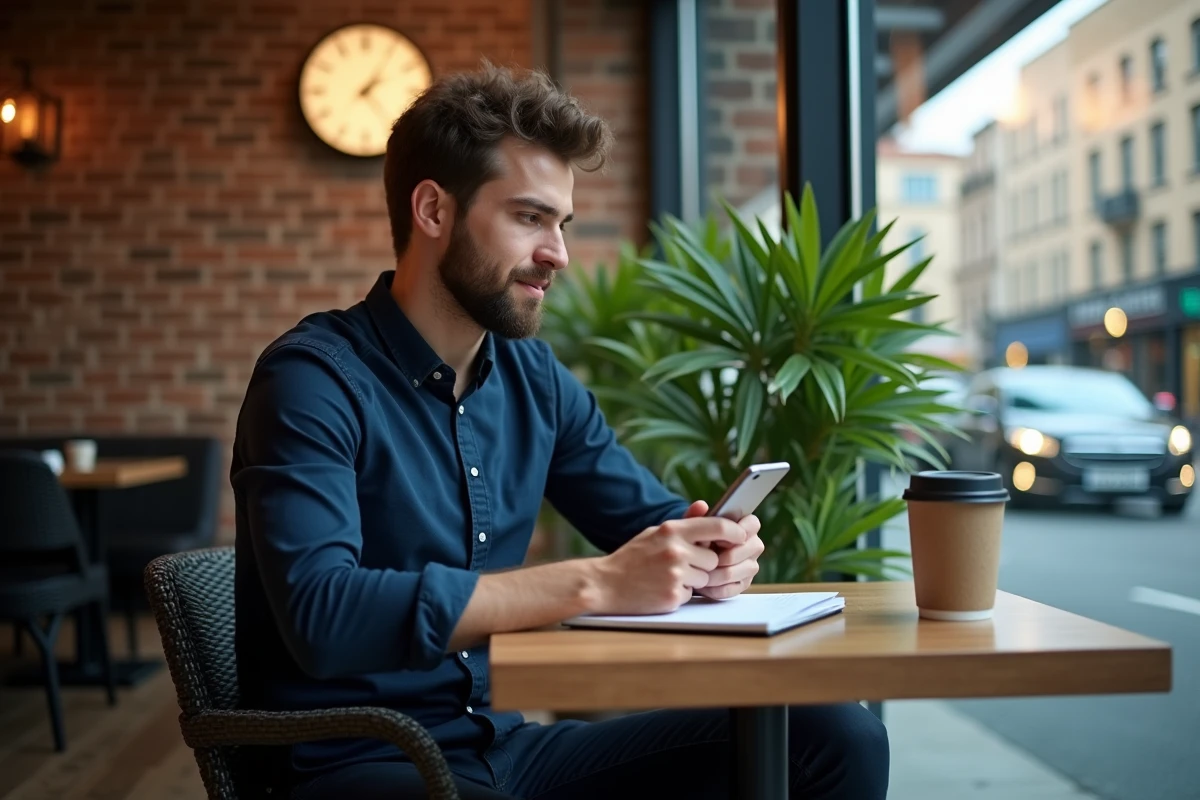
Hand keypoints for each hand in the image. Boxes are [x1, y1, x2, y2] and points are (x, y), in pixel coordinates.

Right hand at [590, 507, 747, 614]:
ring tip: (667, 576)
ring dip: (694, 580)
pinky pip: (691, 594)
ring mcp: (674, 575)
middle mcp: (676, 551)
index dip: (734, 532)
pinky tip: (661, 588)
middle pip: (714, 558)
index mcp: (672, 530)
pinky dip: (681, 593)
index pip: (717, 527)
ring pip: (706, 578)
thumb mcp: (655, 533)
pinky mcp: (672, 596)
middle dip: (704, 564)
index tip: (741, 536)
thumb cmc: (632, 558)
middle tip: (683, 564)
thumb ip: (683, 522)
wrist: (604, 584)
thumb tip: (705, 506)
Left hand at [684, 500, 762, 599]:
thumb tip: (701, 505)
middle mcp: (752, 545)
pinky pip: (733, 588)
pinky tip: (703, 585)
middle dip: (725, 555)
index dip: (737, 531)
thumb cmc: (693, 540)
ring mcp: (750, 565)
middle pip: (750, 548)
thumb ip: (695, 517)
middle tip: (705, 558)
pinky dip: (716, 588)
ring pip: (740, 570)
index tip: (718, 538)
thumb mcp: (690, 526)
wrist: (687, 562)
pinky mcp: (743, 583)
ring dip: (717, 573)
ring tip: (699, 572)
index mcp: (745, 525)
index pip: (753, 524)